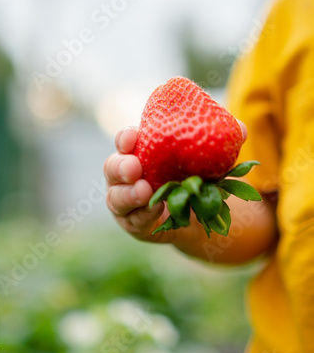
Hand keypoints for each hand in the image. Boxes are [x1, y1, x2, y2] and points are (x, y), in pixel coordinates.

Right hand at [103, 121, 251, 251]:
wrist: (197, 215)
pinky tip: (154, 211)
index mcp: (141, 152)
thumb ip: (221, 144)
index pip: (125, 141)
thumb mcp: (209, 161)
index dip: (125, 138)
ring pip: (115, 197)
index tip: (135, 136)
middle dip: (121, 166)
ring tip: (144, 191)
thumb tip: (241, 129)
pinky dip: (142, 215)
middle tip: (135, 167)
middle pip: (111, 168)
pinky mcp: (133, 222)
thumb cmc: (196, 177)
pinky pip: (132, 220)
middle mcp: (127, 175)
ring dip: (128, 194)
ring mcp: (126, 200)